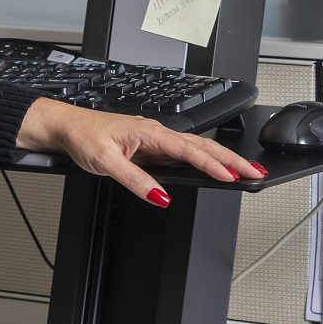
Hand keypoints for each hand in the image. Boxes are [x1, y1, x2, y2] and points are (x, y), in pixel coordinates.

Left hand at [16, 97, 264, 205]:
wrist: (67, 127)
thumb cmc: (84, 137)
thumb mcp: (106, 162)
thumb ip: (135, 180)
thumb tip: (160, 197)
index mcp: (149, 131)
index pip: (187, 150)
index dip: (211, 165)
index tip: (231, 176)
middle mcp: (156, 133)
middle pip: (201, 147)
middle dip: (231, 160)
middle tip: (255, 173)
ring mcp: (155, 140)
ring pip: (195, 150)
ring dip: (221, 160)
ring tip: (245, 172)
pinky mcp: (152, 148)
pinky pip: (183, 155)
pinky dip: (203, 163)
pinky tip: (215, 171)